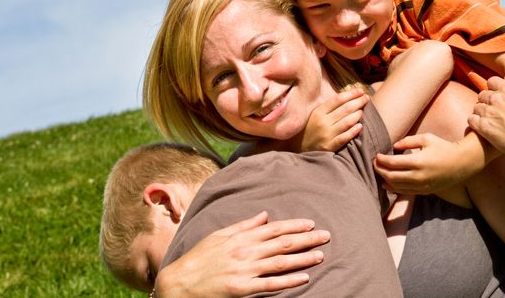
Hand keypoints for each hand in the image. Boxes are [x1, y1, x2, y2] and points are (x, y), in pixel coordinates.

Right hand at [154, 211, 329, 297]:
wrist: (179, 283)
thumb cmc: (198, 258)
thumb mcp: (219, 235)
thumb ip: (244, 225)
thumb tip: (264, 215)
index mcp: (241, 237)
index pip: (274, 229)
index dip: (294, 226)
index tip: (310, 224)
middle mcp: (245, 252)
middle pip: (282, 243)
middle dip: (306, 239)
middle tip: (326, 236)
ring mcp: (245, 271)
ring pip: (280, 262)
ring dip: (303, 258)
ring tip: (320, 255)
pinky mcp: (242, 289)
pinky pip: (271, 284)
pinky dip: (289, 281)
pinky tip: (304, 277)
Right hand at [301, 88, 368, 151]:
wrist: (297, 149)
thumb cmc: (308, 130)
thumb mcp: (313, 115)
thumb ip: (327, 107)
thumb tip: (346, 98)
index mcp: (318, 112)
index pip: (338, 99)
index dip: (351, 94)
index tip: (360, 91)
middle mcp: (323, 122)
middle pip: (345, 109)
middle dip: (358, 102)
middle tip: (367, 98)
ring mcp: (327, 135)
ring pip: (347, 122)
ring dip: (358, 115)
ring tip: (363, 110)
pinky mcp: (330, 146)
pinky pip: (345, 137)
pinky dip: (354, 131)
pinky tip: (360, 126)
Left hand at [373, 133, 470, 194]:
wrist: (462, 163)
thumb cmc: (443, 147)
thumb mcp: (426, 138)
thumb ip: (408, 141)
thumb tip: (394, 146)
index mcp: (418, 161)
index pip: (392, 163)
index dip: (381, 160)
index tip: (376, 155)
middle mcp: (418, 176)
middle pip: (391, 176)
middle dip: (380, 170)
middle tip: (374, 163)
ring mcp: (422, 186)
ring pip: (396, 186)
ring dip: (385, 180)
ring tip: (379, 172)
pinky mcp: (424, 192)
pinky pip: (405, 192)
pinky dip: (394, 188)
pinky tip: (388, 183)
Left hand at [467, 76, 504, 169]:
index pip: (491, 81)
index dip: (493, 88)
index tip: (497, 96)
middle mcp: (496, 99)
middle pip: (482, 95)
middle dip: (486, 102)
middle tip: (493, 112)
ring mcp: (488, 112)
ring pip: (476, 107)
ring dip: (480, 113)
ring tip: (489, 122)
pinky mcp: (483, 127)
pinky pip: (471, 120)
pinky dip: (475, 123)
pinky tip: (482, 129)